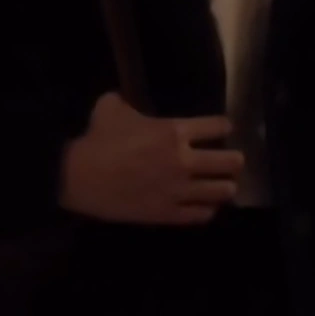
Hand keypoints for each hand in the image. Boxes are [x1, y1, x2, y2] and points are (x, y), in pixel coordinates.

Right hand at [59, 93, 243, 225]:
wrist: (79, 177)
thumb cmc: (97, 139)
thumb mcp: (111, 107)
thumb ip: (128, 101)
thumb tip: (126, 100)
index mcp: (174, 131)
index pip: (217, 126)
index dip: (224, 126)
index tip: (225, 128)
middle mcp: (184, 161)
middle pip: (230, 162)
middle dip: (235, 161)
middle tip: (234, 161)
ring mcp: (178, 190)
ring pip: (221, 192)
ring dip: (226, 187)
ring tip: (225, 186)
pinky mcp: (168, 214)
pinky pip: (201, 215)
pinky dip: (207, 210)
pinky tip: (206, 206)